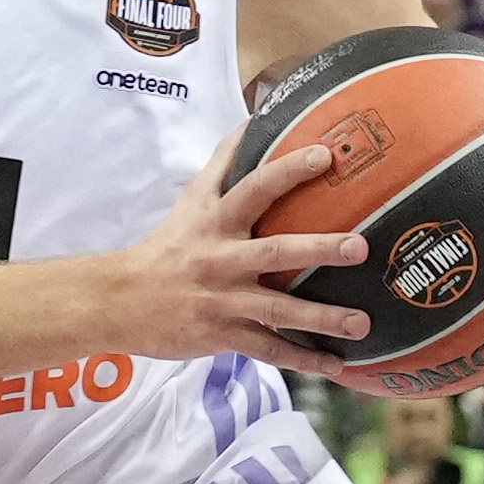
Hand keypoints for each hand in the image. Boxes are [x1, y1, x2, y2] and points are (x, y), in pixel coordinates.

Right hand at [104, 145, 370, 360]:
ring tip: (362, 322)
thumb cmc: (165, 246)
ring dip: (322, 318)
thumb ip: (223, 162)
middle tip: (361, 247)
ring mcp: (224, 300)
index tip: (326, 156)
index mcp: (217, 221)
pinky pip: (268, 350)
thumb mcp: (190, 199)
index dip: (289, 171)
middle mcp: (222, 259)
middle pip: (276, 253)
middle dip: (319, 250)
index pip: (255, 188)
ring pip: (278, 310)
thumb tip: (253, 118)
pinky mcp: (222, 335)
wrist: (121, 301)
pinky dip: (302, 360)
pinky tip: (336, 364)